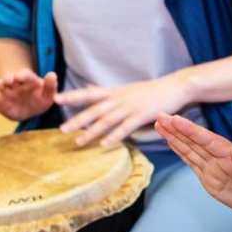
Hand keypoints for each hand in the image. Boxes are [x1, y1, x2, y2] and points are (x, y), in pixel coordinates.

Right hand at [0, 69, 57, 120]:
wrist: (28, 110)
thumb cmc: (40, 99)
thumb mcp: (48, 94)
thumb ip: (50, 86)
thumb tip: (52, 74)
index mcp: (28, 80)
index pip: (25, 75)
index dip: (23, 75)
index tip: (20, 76)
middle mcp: (16, 84)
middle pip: (11, 78)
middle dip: (9, 78)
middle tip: (10, 80)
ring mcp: (7, 92)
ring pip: (1, 86)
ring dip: (0, 84)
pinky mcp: (0, 102)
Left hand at [56, 74, 192, 147]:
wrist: (175, 87)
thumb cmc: (151, 90)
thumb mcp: (126, 88)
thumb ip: (107, 91)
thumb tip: (88, 88)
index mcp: (115, 92)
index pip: (90, 94)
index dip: (73, 96)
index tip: (56, 98)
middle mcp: (120, 98)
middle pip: (94, 109)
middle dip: (77, 119)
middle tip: (61, 130)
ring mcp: (130, 106)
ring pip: (107, 120)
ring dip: (92, 131)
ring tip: (78, 142)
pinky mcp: (142, 115)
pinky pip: (125, 127)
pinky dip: (115, 136)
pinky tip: (105, 145)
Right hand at [155, 114, 231, 220]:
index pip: (208, 140)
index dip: (191, 130)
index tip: (176, 119)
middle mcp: (221, 159)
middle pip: (195, 142)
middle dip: (177, 130)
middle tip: (159, 115)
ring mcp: (215, 169)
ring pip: (191, 151)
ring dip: (175, 139)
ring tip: (160, 125)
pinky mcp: (212, 181)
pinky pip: (193, 164)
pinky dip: (181, 153)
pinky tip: (172, 143)